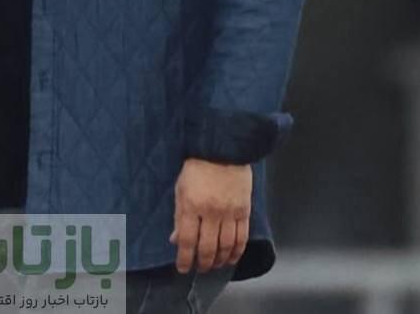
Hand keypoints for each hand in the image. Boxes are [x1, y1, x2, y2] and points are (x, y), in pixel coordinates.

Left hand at [170, 158, 250, 273]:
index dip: (184, 258)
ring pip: (226, 246)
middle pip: (207, 247)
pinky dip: (237, 251)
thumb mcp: (180, 190)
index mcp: (191, 205)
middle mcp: (210, 212)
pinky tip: (232, 258)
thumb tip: (176, 240)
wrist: (222, 150)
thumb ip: (179, 217)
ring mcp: (229, 212)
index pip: (187, 241)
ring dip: (220, 260)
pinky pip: (242, 236)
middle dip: (203, 263)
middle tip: (200, 269)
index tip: (183, 268)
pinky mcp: (244, 210)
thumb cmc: (197, 167)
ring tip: (215, 266)